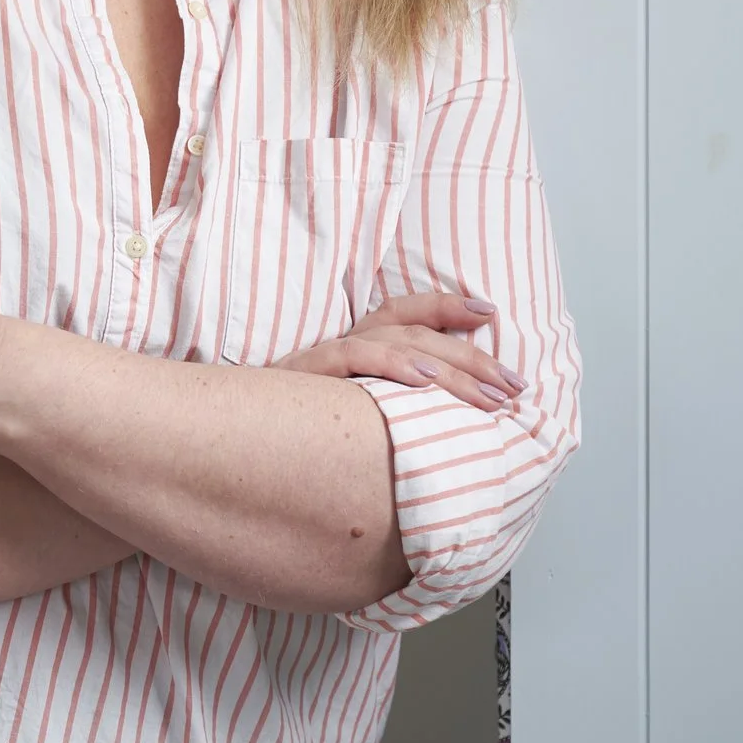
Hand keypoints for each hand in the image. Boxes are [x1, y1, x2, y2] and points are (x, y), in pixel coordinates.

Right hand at [272, 291, 526, 411]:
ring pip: (396, 343)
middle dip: (472, 356)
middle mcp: (341, 342)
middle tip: (514, 384)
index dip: (447, 307)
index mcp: (352, 346)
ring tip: (488, 392)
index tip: (490, 313)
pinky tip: (426, 381)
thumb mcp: (347, 415)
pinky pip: (354, 359)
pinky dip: (394, 366)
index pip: (404, 312)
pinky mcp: (305, 373)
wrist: (228, 436)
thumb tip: (439, 417)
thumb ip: (384, 407)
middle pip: (415, 331)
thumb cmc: (291, 431)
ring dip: (450, 368)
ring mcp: (323, 356)